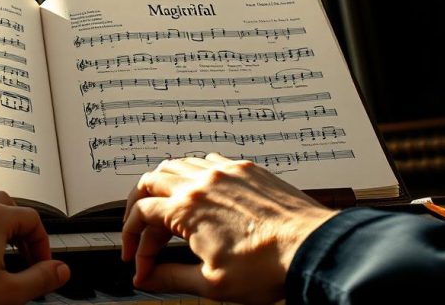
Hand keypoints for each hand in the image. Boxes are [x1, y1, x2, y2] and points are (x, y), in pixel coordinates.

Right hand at [122, 154, 335, 304]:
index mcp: (187, 209)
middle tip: (136, 228)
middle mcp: (201, 183)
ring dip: (161, 186)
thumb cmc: (268, 265)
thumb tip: (147, 280)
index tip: (138, 261)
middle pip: (150, 182)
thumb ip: (171, 278)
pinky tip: (197, 190)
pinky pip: (206, 160)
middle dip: (136, 207)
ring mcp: (224, 172)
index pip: (141, 216)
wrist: (313, 248)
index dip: (132, 240)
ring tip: (161, 207)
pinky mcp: (245, 169)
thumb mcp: (211, 284)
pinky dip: (192, 173)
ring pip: (176, 164)